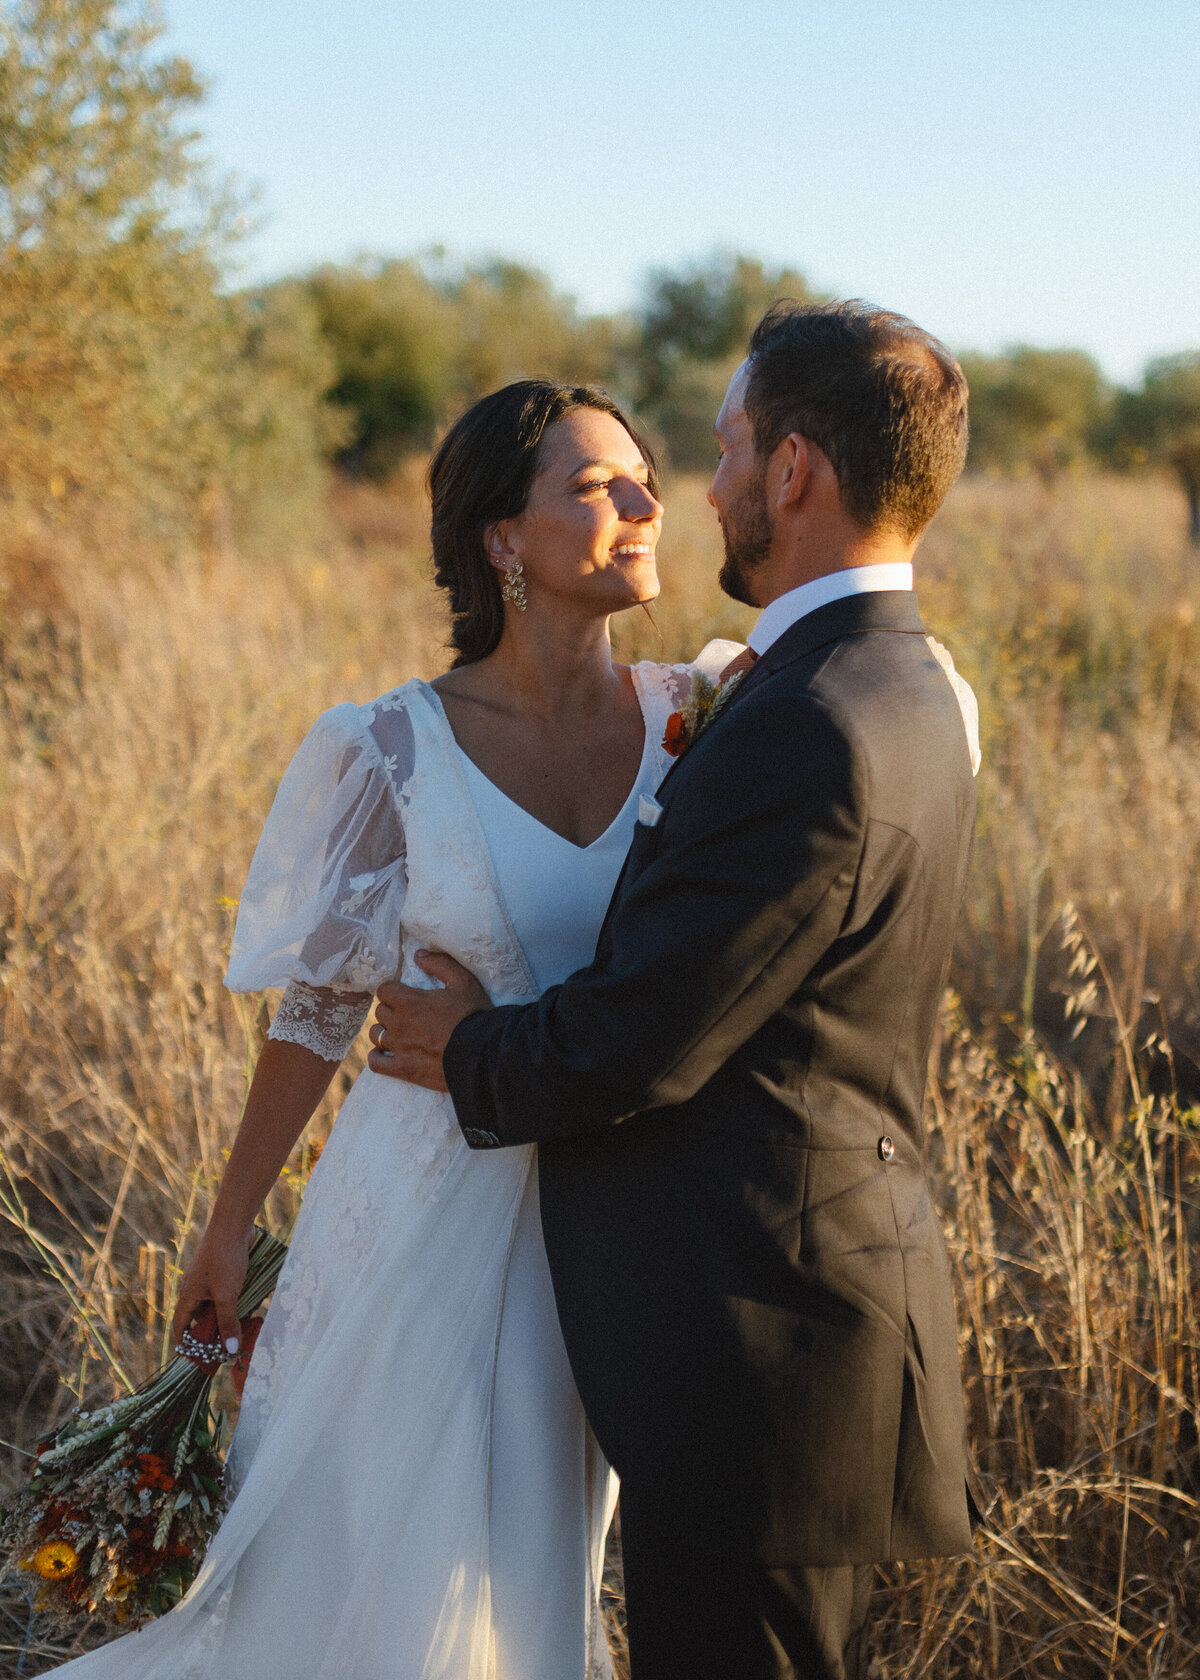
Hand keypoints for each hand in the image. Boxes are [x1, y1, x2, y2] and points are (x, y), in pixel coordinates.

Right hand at [172, 1219, 252, 1356]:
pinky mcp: (220, 1271)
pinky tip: (246, 1309)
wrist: (233, 1225)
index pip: (180, 1327)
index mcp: (187, 1296)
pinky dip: (230, 1304)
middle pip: (198, 1318)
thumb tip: (229, 1349)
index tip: (197, 1359)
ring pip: (212, 1306)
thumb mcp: (227, 1295)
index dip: (187, 1344)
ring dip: (223, 1318)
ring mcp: (207, 1279)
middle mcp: (194, 1288)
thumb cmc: (225, 1260)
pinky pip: (222, 1294)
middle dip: (210, 1334)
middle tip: (224, 1350)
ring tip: (238, 1332)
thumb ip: (228, 1322)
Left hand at [368, 950, 490, 1089]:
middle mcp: (399, 1024)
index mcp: (410, 1002)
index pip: (383, 990)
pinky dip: (378, 1057)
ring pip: (375, 1035)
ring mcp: (399, 1048)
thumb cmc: (473, 1015)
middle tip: (406, 1013)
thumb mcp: (463, 981)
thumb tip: (418, 955)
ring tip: (398, 1033)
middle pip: (380, 1012)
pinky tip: (387, 1054)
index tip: (403, 994)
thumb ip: (440, 964)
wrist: (482, 1054)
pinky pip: (375, 1063)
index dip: (393, 990)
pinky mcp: (403, 1069)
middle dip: (390, 1009)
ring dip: (384, 1031)